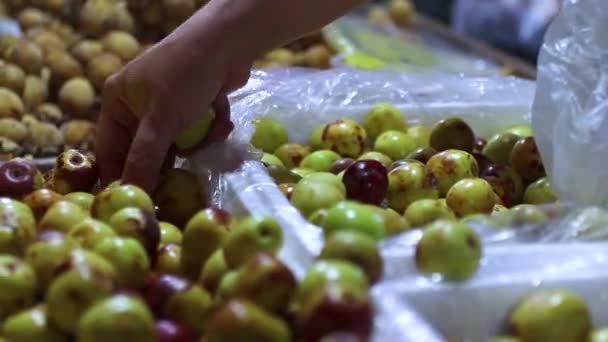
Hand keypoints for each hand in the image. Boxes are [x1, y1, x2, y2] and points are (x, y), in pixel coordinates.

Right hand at [95, 25, 250, 193]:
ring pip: (178, 142)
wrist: (228, 42)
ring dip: (196, 143)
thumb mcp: (161, 120)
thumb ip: (145, 159)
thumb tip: (133, 195)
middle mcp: (140, 102)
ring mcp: (170, 102)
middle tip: (179, 185)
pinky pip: (199, 129)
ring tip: (207, 137)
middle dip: (168, 161)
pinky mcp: (197, 103)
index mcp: (119, 102)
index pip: (110, 149)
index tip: (135, 202)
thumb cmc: (185, 76)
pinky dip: (212, 128)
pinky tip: (223, 121)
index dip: (120, 176)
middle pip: (148, 148)